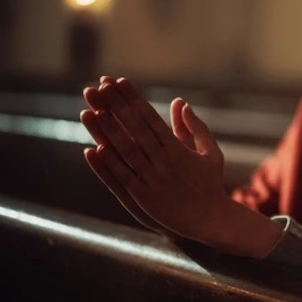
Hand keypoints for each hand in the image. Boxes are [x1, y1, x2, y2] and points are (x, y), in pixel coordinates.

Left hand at [80, 77, 227, 242]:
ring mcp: (152, 179)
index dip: (133, 99)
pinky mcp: (144, 197)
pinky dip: (108, 165)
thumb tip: (181, 103)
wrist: (212, 219)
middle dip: (115, 106)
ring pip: (125, 150)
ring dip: (106, 130)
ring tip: (89, 110)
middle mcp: (163, 160)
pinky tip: (93, 150)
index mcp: (178, 148)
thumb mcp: (210, 153)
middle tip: (98, 87)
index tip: (119, 82)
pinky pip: (123, 178)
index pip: (150, 117)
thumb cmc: (211, 185)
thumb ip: (196, 127)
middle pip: (134, 128)